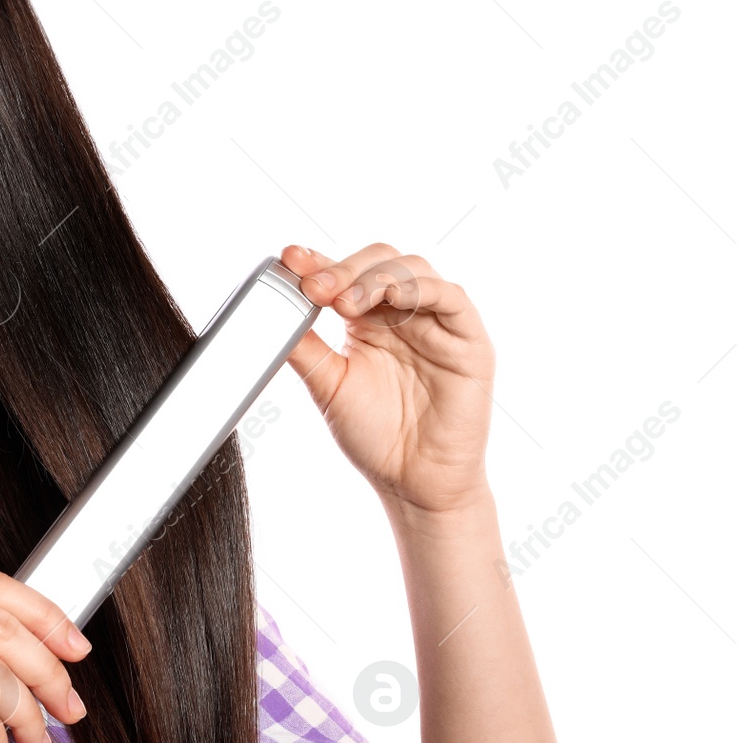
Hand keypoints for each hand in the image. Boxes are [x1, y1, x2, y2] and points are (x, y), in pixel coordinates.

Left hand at [279, 242, 495, 514]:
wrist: (413, 482)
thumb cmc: (375, 437)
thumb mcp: (329, 386)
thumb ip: (306, 348)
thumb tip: (273, 312)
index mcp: (368, 321)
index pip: (344, 277)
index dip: (318, 263)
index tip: (289, 259)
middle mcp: (403, 314)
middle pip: (378, 263)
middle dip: (343, 269)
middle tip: (315, 288)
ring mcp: (437, 323)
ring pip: (414, 270)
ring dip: (376, 278)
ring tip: (344, 301)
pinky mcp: (468, 340)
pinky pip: (452, 299)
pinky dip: (423, 289)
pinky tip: (394, 298)